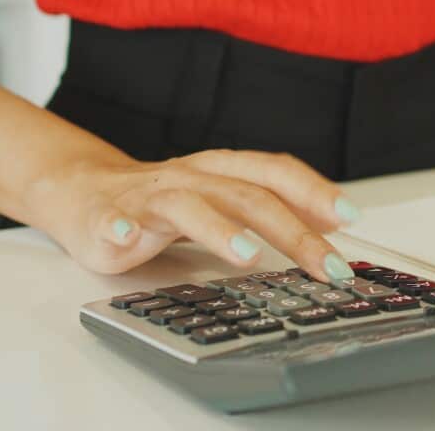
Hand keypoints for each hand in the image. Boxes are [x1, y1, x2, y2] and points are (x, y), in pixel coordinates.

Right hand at [25, 150, 360, 280]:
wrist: (82, 190)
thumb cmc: (164, 201)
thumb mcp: (225, 197)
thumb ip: (274, 207)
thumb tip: (333, 226)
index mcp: (223, 170)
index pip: (277, 173)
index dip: (316, 192)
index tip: (352, 219)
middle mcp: (192, 177)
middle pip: (248, 196)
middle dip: (293, 231)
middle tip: (326, 264)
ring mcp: (150, 196)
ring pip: (189, 206)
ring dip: (220, 229)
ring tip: (248, 254)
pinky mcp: (106, 217)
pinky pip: (110, 220)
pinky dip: (116, 228)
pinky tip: (124, 240)